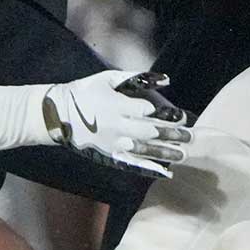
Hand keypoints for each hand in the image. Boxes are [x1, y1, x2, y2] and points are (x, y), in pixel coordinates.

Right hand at [43, 70, 190, 177]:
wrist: (59, 114)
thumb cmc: (86, 91)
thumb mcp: (109, 78)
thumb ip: (138, 77)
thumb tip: (166, 79)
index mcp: (118, 105)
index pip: (149, 111)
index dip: (168, 114)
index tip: (182, 117)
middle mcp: (117, 126)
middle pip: (151, 131)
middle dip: (172, 134)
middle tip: (190, 137)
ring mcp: (113, 143)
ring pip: (144, 149)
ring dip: (165, 152)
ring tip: (183, 154)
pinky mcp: (109, 155)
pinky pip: (132, 163)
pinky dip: (149, 168)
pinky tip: (165, 172)